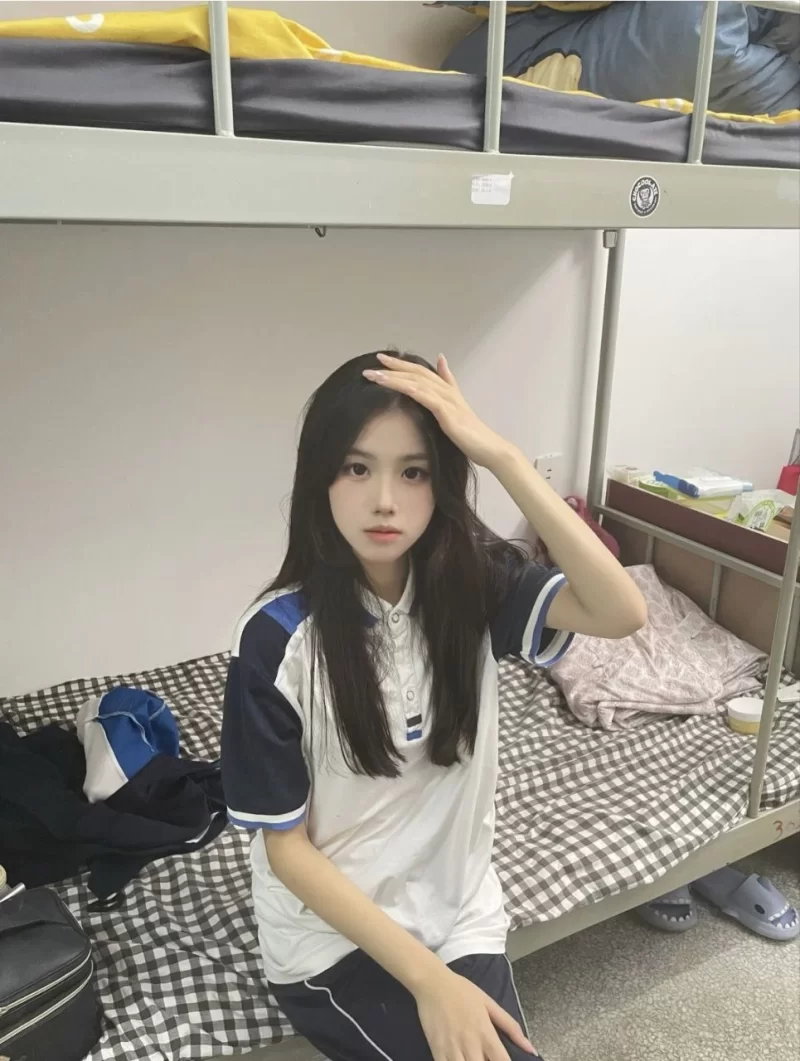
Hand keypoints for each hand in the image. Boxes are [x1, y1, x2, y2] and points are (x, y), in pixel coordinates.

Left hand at [363, 353, 510, 469]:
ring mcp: (448, 401)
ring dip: (394, 377)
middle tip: (374, 361)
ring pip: (417, 382)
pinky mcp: (448, 413)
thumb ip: (449, 385)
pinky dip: (411, 389)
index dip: (402, 364)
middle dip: (394, 366)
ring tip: (375, 375)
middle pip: (417, 372)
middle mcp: (447, 391)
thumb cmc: (472, 435)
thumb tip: (442, 360)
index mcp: (447, 391)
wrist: (490, 448)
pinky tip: (397, 385)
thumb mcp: (458, 408)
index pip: (421, 371)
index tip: (382, 359)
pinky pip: (426, 398)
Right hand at [414, 967, 536, 1060]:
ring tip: (474, 1059)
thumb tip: (531, 1049)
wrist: (432, 983)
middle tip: (487, 1059)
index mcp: (486, 1033)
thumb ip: (511, 1027)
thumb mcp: (489, 1004)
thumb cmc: (462, 991)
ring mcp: (452, 1049)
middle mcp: (471, 1044)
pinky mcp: (437, 1051)